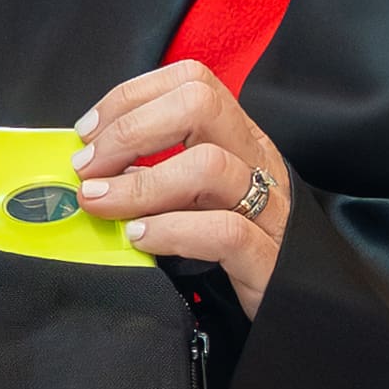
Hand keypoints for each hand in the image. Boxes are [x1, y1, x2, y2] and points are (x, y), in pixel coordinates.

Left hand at [64, 58, 294, 289]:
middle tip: (90, 169)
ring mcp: (269, 208)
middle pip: (200, 104)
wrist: (300, 307)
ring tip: (103, 204)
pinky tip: (140, 238)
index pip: (190, 81)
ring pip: (210, 165)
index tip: (88, 134)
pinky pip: (224, 231)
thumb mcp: (199, 200)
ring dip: (142, 184)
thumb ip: (156, 178)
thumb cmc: (239, 249)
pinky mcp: (269, 260)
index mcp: (240, 140)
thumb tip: (96, 171)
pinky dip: (172, 230)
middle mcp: (257, 162)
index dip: (131, 98)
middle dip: (131, 130)